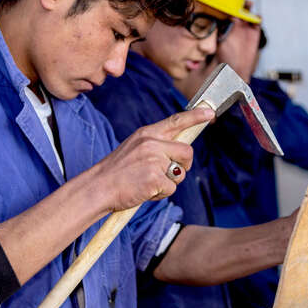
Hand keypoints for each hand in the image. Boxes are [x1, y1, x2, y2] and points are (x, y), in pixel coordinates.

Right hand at [92, 108, 213, 210]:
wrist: (98, 188)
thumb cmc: (117, 172)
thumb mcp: (134, 148)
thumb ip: (155, 145)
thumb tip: (180, 150)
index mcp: (146, 134)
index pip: (176, 121)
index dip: (195, 116)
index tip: (209, 113)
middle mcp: (151, 143)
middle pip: (186, 151)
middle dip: (184, 164)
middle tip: (170, 173)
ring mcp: (154, 161)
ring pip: (180, 173)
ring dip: (169, 182)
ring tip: (148, 183)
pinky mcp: (155, 179)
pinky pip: (171, 189)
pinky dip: (160, 194)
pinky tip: (145, 192)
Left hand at [215, 1, 261, 81]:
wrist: (237, 69)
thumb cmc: (225, 58)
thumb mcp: (221, 42)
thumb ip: (222, 31)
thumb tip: (220, 20)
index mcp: (224, 24)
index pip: (225, 8)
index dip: (226, 2)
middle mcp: (234, 23)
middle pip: (237, 6)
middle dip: (238, 0)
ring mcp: (244, 26)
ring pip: (247, 10)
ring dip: (247, 5)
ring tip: (248, 4)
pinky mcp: (254, 31)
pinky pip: (257, 20)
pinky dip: (257, 17)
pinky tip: (256, 18)